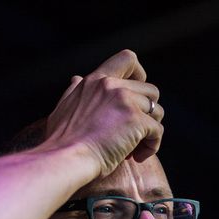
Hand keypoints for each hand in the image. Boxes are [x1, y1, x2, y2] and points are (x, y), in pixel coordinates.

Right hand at [45, 49, 163, 177]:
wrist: (64, 159)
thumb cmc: (60, 143)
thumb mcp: (62, 109)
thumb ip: (73, 93)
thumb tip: (76, 80)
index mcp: (95, 81)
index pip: (127, 59)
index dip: (140, 76)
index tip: (136, 98)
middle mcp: (112, 85)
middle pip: (150, 90)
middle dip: (147, 113)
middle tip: (133, 135)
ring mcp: (125, 101)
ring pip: (157, 110)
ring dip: (150, 131)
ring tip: (134, 149)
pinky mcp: (136, 120)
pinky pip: (158, 131)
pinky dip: (151, 146)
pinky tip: (137, 158)